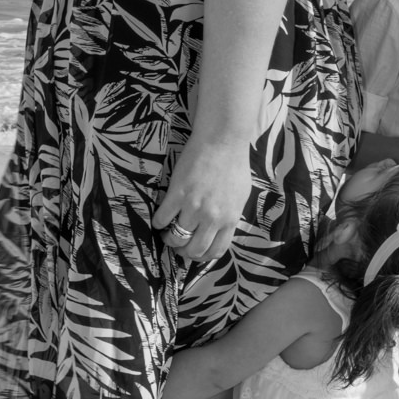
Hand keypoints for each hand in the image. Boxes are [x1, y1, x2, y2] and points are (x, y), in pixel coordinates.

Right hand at [152, 136, 250, 261]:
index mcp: (230, 219)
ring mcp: (194, 207)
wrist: (222, 141)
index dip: (202, 257)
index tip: (194, 252)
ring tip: (166, 231)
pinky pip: (162, 219)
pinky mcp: (177, 194)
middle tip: (177, 243)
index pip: (216, 251)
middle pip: (194, 249)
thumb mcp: (240, 197)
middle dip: (183, 251)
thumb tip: (220, 230)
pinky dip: (158, 223)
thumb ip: (230, 216)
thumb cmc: (233, 165)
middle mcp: (212, 218)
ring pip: (176, 237)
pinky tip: (159, 219)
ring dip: (168, 238)